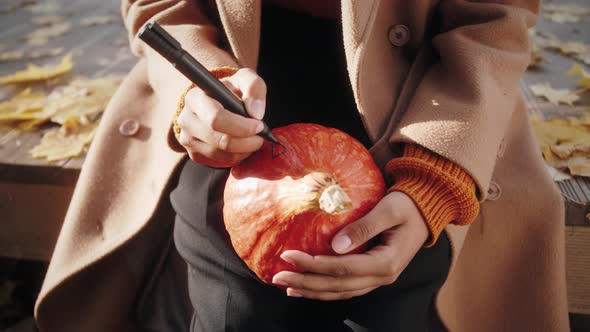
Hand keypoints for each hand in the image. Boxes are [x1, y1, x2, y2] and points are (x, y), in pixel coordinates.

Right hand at [176, 68, 266, 166]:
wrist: (219, 103)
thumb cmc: (232, 90)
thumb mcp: (245, 80)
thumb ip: (254, 88)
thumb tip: (256, 112)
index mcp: (195, 98)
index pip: (216, 119)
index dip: (241, 127)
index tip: (259, 125)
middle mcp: (186, 119)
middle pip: (219, 140)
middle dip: (246, 142)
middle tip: (260, 137)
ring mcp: (187, 139)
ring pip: (219, 154)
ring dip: (243, 151)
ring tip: (253, 141)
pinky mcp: (194, 154)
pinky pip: (218, 162)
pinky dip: (235, 158)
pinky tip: (242, 147)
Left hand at [271, 191, 428, 299]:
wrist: (426, 210)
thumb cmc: (408, 205)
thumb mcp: (389, 210)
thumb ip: (364, 227)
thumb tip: (335, 245)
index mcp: (386, 262)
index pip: (342, 268)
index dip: (313, 264)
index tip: (289, 255)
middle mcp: (382, 276)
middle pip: (337, 285)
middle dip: (306, 282)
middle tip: (278, 277)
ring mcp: (378, 278)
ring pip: (340, 291)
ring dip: (312, 290)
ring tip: (287, 287)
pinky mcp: (373, 274)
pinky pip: (345, 287)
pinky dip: (324, 289)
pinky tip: (307, 287)